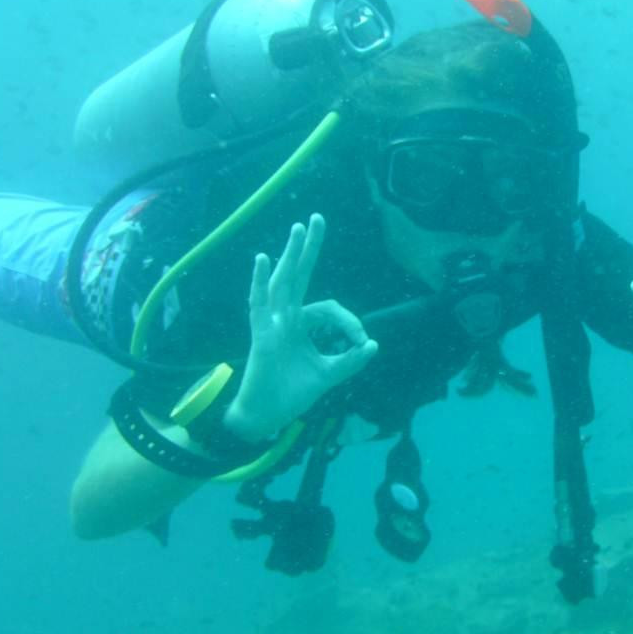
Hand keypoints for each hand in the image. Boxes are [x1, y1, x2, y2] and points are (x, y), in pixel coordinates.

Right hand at [225, 214, 377, 439]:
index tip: (362, 343)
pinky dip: (259, 282)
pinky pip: (258, 303)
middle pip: (299, 275)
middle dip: (309, 248)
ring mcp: (271, 323)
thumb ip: (350, 361)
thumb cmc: (292, 393)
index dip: (350, 321)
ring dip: (291, 255)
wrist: (267, 415)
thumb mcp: (329, 374)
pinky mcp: (260, 334)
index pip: (330, 309)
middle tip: (317, 218)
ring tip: (299, 228)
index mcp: (302, 325)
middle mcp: (286, 318)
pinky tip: (264, 260)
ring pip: (283, 282)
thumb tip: (374, 344)